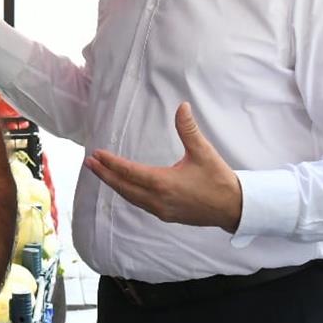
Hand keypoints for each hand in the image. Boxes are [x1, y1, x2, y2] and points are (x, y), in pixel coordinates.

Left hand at [86, 103, 242, 231]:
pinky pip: (140, 204)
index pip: (129, 172)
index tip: (97, 154)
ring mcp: (161, 210)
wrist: (233, 208)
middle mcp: (158, 200)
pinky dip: (128, 194)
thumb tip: (182, 106)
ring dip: (115, 185)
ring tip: (102, 173)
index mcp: (163, 183)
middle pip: (123, 187)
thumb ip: (188, 129)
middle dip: (105, 175)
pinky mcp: (166, 215)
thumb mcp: (203, 151)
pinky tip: (125, 187)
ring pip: (131, 197)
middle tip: (89, 163)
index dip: (111, 163)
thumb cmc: (218, 179)